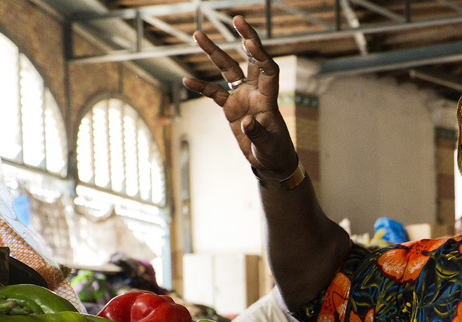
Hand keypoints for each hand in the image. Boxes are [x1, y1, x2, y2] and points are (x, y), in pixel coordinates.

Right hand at [182, 16, 298, 179]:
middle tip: (237, 19)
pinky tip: (186, 79)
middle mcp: (256, 93)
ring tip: (198, 35)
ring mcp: (242, 98)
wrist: (270, 162)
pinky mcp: (231, 107)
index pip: (268, 69)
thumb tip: (247, 122)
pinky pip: (214, 93)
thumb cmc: (274, 153)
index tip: (249, 41)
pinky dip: (201, 86)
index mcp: (268, 99)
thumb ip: (257, 133)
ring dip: (215, 53)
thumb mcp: (267, 145)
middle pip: (251, 60)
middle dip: (246, 39)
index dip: (261, 55)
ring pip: (228, 70)